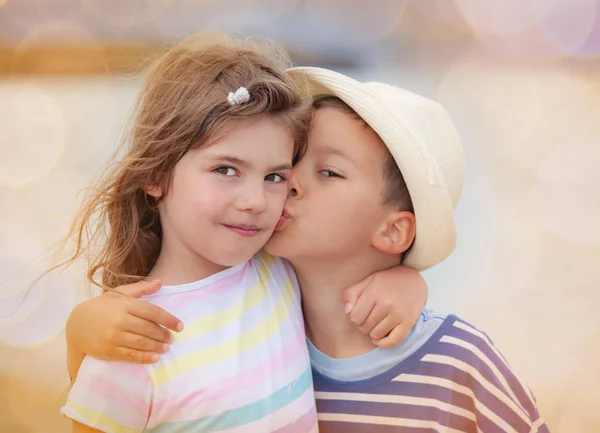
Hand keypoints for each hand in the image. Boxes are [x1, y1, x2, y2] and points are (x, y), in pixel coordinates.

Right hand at [66, 280, 183, 363]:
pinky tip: (154, 357)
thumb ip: (140, 288)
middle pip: (148, 329)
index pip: (152, 312)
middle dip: (163, 334)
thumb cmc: (101, 307)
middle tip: (171, 338)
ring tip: (166, 347)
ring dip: (157, 346)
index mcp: (124, 305)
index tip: (180, 326)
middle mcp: (119, 321)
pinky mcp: (108, 351)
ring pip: (141, 343)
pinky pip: (130, 355)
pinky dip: (144, 357)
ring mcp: (113, 337)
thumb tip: (160, 282)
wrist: (76, 325)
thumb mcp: (118, 294)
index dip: (169, 319)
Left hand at [343, 266, 427, 348]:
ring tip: (376, 323)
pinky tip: (380, 337)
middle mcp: (387, 304)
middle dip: (363, 324)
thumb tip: (347, 311)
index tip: (360, 312)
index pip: (354, 317)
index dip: (354, 316)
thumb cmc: (387, 281)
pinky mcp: (408, 323)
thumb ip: (352, 294)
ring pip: (376, 335)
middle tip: (369, 316)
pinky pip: (392, 342)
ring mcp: (398, 315)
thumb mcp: (367, 281)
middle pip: (364, 327)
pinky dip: (383, 343)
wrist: (413, 279)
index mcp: (374, 292)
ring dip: (372, 332)